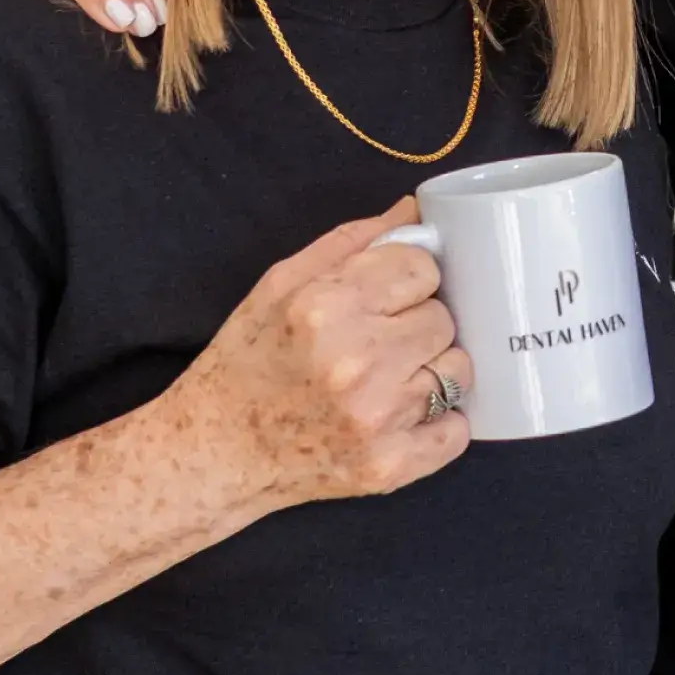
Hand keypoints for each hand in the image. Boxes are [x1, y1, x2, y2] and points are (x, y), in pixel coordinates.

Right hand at [167, 202, 470, 507]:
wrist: (216, 453)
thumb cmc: (246, 362)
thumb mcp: (278, 286)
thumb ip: (351, 242)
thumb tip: (416, 209)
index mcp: (325, 307)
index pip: (423, 268)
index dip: (408, 280)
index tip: (389, 296)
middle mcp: (356, 361)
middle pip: (443, 318)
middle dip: (419, 325)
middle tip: (382, 342)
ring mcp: (378, 418)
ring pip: (458, 370)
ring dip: (433, 371)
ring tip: (390, 380)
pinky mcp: (391, 465)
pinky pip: (458, 430)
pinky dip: (439, 424)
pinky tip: (400, 418)